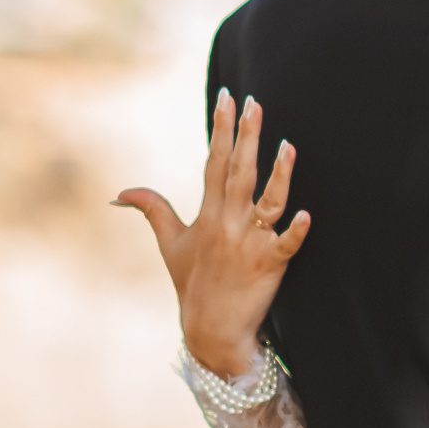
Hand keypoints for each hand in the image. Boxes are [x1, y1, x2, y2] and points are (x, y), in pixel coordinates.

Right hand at [116, 92, 309, 379]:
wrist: (211, 331)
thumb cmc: (193, 285)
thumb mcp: (170, 245)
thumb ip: (153, 210)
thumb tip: (120, 193)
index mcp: (208, 215)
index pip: (215, 162)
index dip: (221, 128)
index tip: (227, 96)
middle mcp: (228, 224)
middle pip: (239, 172)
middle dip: (247, 136)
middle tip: (255, 103)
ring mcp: (250, 244)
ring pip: (268, 202)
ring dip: (279, 175)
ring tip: (289, 146)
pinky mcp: (270, 266)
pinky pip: (286, 246)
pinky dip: (296, 232)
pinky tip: (308, 215)